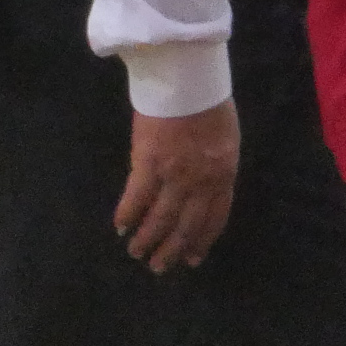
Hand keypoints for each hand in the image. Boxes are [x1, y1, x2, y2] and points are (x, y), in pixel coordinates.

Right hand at [116, 99, 239, 271]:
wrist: (188, 78)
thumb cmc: (207, 100)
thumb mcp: (224, 138)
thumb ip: (215, 164)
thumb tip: (202, 181)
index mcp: (224, 175)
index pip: (214, 218)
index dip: (201, 241)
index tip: (192, 259)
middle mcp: (202, 182)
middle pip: (187, 225)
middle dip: (172, 249)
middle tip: (159, 267)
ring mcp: (175, 174)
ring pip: (162, 217)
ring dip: (148, 238)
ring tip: (136, 252)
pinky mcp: (148, 162)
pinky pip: (137, 196)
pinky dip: (128, 213)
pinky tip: (120, 225)